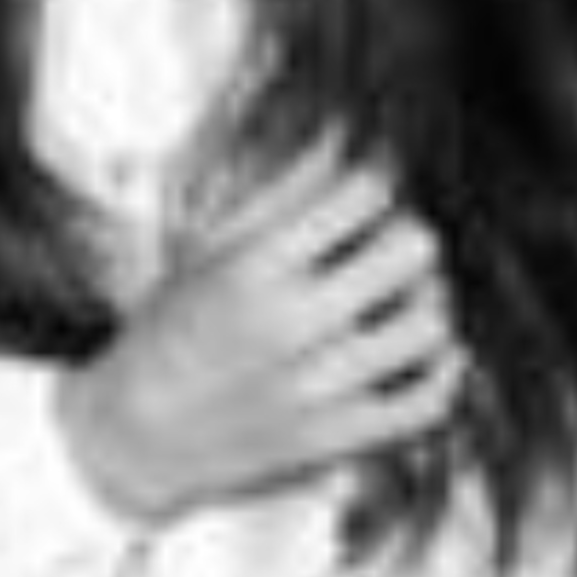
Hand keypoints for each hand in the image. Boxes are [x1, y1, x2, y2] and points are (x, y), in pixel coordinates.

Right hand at [56, 135, 463, 524]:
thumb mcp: (207, 251)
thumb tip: (341, 139)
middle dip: (405, 238)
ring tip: (403, 302)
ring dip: (425, 304)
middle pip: (414, 249)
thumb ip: (279, 195)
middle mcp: (293, 321)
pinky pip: (429, 402)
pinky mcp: (337, 437)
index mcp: (255, 264)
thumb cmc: (166, 334)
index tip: (365, 195)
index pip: (365, 192)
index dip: (373, 184)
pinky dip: (442, 373)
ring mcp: (320, 385)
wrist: (135, 436)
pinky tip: (424, 354)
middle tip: (387, 248)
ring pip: (432, 324)